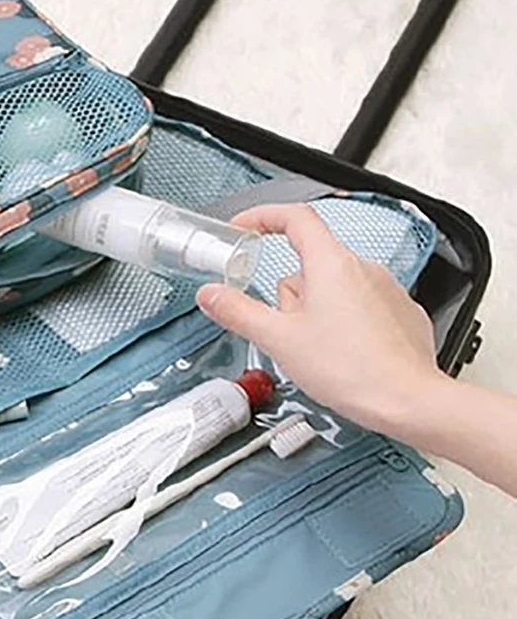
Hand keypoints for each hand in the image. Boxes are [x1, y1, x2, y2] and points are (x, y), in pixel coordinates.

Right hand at [196, 203, 445, 436]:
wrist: (408, 401)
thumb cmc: (352, 370)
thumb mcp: (278, 340)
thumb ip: (239, 312)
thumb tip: (211, 294)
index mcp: (331, 265)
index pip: (294, 218)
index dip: (263, 217)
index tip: (245, 227)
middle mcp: (362, 268)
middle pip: (308, 264)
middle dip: (289, 294)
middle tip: (287, 332)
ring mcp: (385, 289)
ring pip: (332, 287)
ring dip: (315, 311)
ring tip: (318, 350)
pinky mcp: (399, 312)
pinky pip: (359, 305)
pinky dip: (344, 323)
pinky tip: (343, 354)